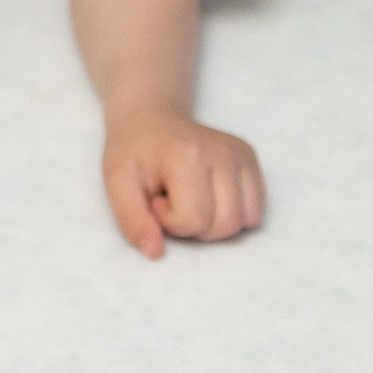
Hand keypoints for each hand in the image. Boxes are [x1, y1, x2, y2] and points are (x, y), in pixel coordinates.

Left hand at [101, 110, 263, 259]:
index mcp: (187, 155)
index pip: (193, 220)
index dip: (168, 221)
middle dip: (194, 226)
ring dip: (214, 223)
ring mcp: (239, 153)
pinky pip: (255, 211)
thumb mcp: (117, 184)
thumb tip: (155, 252)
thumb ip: (132, 220)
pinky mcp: (249, 158)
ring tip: (191, 198)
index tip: (155, 199)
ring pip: (242, 222)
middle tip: (173, 200)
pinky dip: (234, 214)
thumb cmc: (133, 153)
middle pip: (224, 225)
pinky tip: (210, 195)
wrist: (149, 119)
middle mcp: (221, 151)